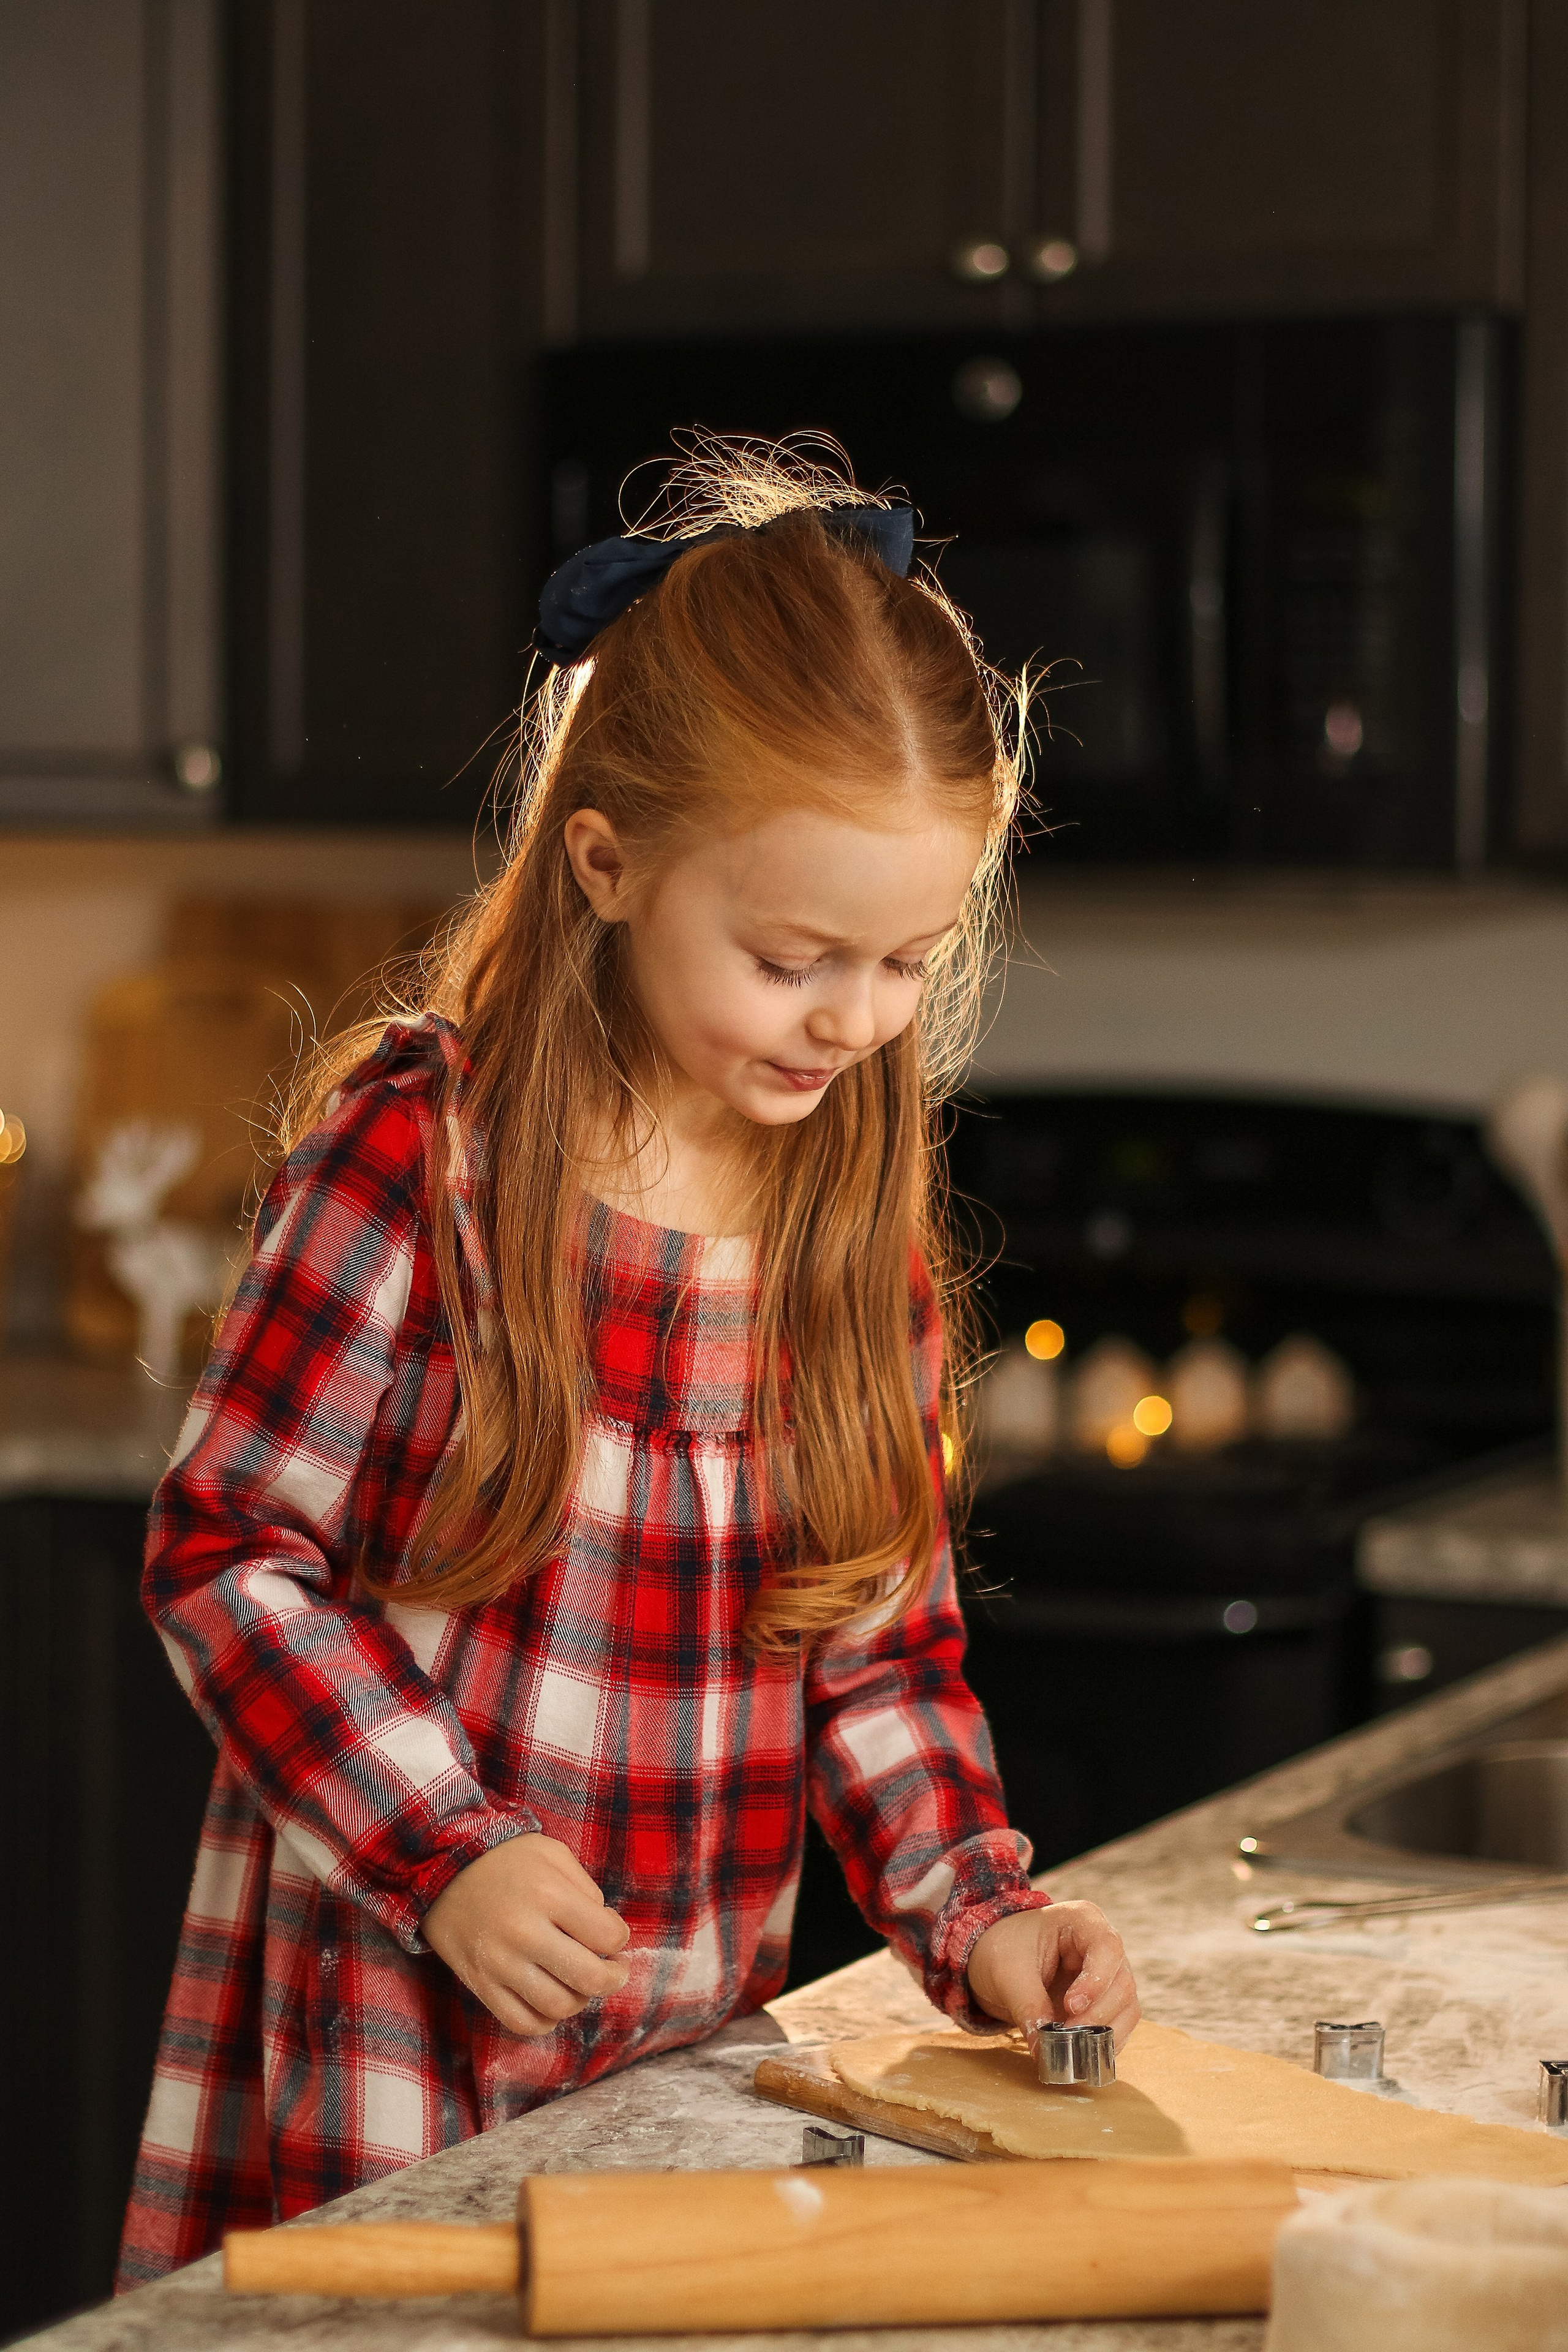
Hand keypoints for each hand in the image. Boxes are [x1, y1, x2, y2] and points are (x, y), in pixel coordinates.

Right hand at [423, 1834, 630, 2037]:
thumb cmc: (506, 1859)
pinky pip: (521, 2022)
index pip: (607, 1937)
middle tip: (615, 1970)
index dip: (620, 1938)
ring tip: (580, 1983)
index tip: (613, 1935)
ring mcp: (499, 1964)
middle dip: (613, 1978)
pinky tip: (552, 2001)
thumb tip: (607, 1931)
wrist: (442, 1868)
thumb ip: (586, 1889)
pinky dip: (545, 2021)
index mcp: (548, 1895)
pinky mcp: (479, 1984)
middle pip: (588, 1978)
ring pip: (558, 2006)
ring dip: (580, 2000)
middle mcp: (525, 1933)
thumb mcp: (553, 1853)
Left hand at [966, 1900, 1139, 2049]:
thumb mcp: (1007, 1973)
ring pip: (1127, 2006)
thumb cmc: (1003, 1950)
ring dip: (1104, 2033)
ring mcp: (1109, 1974)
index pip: (1107, 1947)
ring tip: (1073, 2049)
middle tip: (1068, 2038)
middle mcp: (1103, 1945)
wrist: (997, 1957)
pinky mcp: (1105, 2001)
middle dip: (1097, 2016)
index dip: (1096, 1981)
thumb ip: (1028, 2006)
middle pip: (1121, 1982)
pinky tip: (1083, 2055)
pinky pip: (1119, 2024)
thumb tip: (1043, 2050)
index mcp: (1082, 1920)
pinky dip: (1104, 2043)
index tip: (1071, 2007)